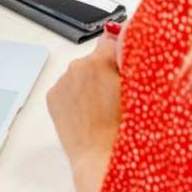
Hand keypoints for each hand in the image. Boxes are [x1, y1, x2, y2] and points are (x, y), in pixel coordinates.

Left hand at [47, 33, 120, 171]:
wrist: (99, 159)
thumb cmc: (123, 130)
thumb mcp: (138, 88)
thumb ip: (131, 56)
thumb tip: (123, 32)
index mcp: (100, 60)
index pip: (113, 38)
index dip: (122, 51)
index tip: (125, 62)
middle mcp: (77, 66)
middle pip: (96, 57)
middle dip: (106, 69)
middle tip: (117, 94)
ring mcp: (62, 81)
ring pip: (81, 73)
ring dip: (90, 82)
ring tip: (102, 108)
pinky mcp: (53, 96)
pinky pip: (68, 87)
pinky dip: (76, 95)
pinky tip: (87, 112)